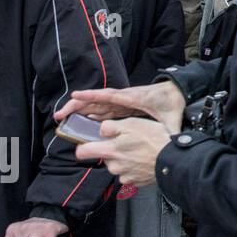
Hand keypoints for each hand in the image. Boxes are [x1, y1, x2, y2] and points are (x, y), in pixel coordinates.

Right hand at [59, 81, 186, 133]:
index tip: (76, 95)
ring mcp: (122, 102)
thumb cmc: (172, 103)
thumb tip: (174, 143)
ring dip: (80, 109)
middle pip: (96, 100)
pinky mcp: (122, 106)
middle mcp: (124, 98)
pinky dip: (91, 112)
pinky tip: (80, 119)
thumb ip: (171, 131)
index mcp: (134, 99)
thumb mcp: (172, 119)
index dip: (93, 96)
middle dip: (77, 105)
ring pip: (97, 104)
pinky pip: (103, 109)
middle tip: (60, 113)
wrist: (176, 92)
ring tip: (63, 116)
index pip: (110, 96)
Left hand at [76, 118, 170, 186]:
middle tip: (129, 142)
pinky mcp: (135, 181)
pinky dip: (134, 167)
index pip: (82, 152)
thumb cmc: (154, 141)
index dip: (84, 146)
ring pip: (118, 165)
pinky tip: (144, 160)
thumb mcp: (132, 123)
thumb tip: (101, 129)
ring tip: (140, 150)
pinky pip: (129, 173)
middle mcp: (113, 166)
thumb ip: (110, 126)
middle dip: (113, 150)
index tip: (90, 143)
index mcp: (109, 151)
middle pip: (105, 157)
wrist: (172, 159)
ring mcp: (124, 175)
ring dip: (125, 158)